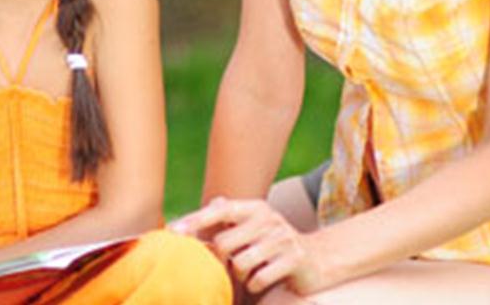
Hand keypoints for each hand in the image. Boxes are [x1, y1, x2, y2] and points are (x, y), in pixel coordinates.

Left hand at [170, 197, 326, 296]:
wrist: (317, 260)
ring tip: (248, 274)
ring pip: (240, 263)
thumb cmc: (274, 244)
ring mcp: (283, 239)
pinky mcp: (294, 260)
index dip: (195, 220)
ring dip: (239, 275)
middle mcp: (269, 220)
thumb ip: (230, 217)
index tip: (173, 231)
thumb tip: (208, 204)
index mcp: (255, 209)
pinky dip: (254, 284)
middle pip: (224, 243)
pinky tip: (260, 281)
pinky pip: (258, 278)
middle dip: (221, 261)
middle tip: (229, 268)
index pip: (220, 210)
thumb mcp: (254, 226)